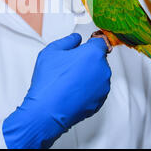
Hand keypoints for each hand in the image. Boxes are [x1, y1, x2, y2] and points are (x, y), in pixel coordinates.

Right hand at [3, 33, 111, 148]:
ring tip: (68, 80)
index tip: (85, 46)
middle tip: (69, 65)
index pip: (100, 42)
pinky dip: (87, 89)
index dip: (91, 42)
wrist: (47, 110)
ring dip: (87, 75)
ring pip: (98, 75)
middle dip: (87, 60)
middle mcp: (103, 70)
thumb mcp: (52, 50)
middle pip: (99, 59)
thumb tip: (76, 39)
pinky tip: (71, 90)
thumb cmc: (49, 81)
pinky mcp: (100, 101)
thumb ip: (68, 40)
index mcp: (93, 54)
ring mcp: (103, 87)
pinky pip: (95, 90)